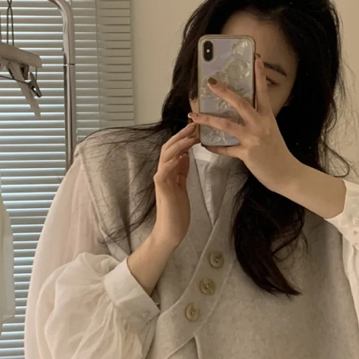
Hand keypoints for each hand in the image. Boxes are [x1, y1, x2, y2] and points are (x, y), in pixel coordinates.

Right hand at [152, 122, 198, 248]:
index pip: (174, 149)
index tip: (196, 128)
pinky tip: (180, 157)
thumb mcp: (182, 187)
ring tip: (190, 138)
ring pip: (165, 157)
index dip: (183, 137)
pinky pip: (162, 174)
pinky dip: (171, 164)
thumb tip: (184, 155)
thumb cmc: (177, 212)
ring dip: (178, 146)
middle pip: (168, 148)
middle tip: (194, 126)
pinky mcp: (162, 191)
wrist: (171, 231)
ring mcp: (161, 182)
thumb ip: (181, 172)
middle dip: (181, 136)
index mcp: (170, 172)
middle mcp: (164, 174)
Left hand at [189, 55, 302, 194]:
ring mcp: (253, 139)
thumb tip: (245, 113)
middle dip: (224, 92)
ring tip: (193, 115)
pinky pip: (226, 149)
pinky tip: (205, 144)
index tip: (255, 58)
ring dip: (208, 120)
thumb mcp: (271, 132)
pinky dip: (214, 147)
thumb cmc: (278, 153)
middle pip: (240, 103)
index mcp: (268, 117)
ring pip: (227, 125)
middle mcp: (260, 125)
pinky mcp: (247, 154)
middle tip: (211, 82)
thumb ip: (259, 121)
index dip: (259, 75)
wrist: (287, 174)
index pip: (263, 92)